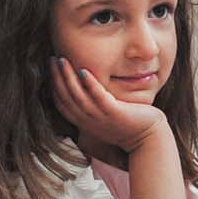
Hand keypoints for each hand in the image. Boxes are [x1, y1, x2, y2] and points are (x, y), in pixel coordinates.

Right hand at [52, 59, 167, 154]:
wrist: (147, 138)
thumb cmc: (127, 125)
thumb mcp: (104, 117)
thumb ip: (93, 105)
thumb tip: (85, 87)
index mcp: (84, 122)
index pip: (62, 104)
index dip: (54, 86)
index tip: (50, 70)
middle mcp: (89, 121)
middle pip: (66, 98)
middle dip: (57, 78)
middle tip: (52, 60)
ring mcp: (101, 117)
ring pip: (78, 96)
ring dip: (68, 77)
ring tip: (62, 60)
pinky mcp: (115, 113)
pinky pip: (99, 97)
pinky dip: (90, 84)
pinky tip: (84, 70)